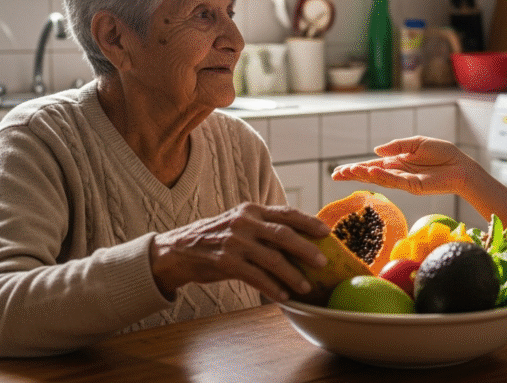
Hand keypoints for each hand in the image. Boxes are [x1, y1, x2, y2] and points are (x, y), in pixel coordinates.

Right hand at [149, 202, 330, 301]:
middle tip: (323, 262)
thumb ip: (265, 226)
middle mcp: (245, 222)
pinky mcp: (226, 262)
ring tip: (305, 286)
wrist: (179, 250)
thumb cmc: (218, 238)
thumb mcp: (240, 223)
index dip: (308, 222)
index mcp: (252, 210)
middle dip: (307, 249)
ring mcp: (235, 241)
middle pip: (283, 235)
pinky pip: (256, 276)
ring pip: (272, 258)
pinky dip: (272, 287)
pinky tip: (283, 296)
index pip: (286, 213)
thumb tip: (301, 238)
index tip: (327, 232)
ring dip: (292, 274)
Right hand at [331, 136, 476, 195]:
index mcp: (397, 162)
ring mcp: (404, 181)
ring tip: (348, 172)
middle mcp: (397, 173)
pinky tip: (371, 172)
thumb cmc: (442, 154)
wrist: (461, 166)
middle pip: (371, 175)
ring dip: (364, 175)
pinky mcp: (414, 186)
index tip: (339, 171)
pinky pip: (395, 181)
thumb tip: (376, 150)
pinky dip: (382, 177)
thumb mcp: (417, 143)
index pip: (372, 165)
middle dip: (353, 175)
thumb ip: (397, 146)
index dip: (356, 169)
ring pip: (379, 179)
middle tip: (336, 176)